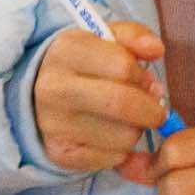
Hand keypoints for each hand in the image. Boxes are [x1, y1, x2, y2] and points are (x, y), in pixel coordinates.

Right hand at [31, 22, 166, 173]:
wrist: (38, 97)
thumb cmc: (84, 65)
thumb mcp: (105, 40)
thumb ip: (135, 36)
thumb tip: (156, 49)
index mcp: (66, 51)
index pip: (122, 66)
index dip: (143, 77)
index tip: (146, 83)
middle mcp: (54, 88)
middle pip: (122, 103)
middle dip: (151, 111)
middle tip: (155, 111)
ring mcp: (54, 123)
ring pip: (123, 136)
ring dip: (136, 131)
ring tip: (126, 121)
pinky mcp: (60, 153)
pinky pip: (113, 158)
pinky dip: (123, 151)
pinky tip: (112, 137)